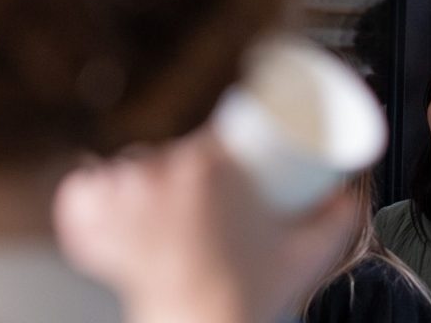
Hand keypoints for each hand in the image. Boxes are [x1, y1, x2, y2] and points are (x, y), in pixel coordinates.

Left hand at [53, 127, 355, 322]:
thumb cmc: (247, 296)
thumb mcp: (307, 250)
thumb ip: (338, 216)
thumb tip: (348, 193)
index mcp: (209, 165)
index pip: (215, 134)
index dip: (224, 141)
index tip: (230, 150)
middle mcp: (160, 174)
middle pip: (173, 152)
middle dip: (190, 167)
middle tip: (206, 194)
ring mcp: (126, 200)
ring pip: (128, 167)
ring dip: (141, 178)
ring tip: (162, 202)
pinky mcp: (101, 228)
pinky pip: (81, 197)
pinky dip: (86, 198)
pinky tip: (99, 197)